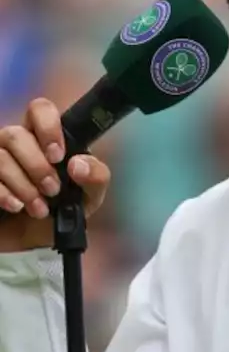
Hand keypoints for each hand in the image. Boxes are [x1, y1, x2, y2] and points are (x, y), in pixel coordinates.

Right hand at [0, 98, 110, 251]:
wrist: (33, 242)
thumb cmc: (60, 211)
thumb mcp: (89, 198)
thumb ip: (96, 177)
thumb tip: (78, 164)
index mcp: (44, 138)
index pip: (40, 109)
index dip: (47, 127)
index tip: (58, 155)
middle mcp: (16, 143)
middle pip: (15, 134)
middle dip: (36, 165)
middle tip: (52, 189)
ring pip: (0, 156)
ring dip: (23, 185)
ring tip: (39, 208)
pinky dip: (4, 194)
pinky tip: (16, 207)